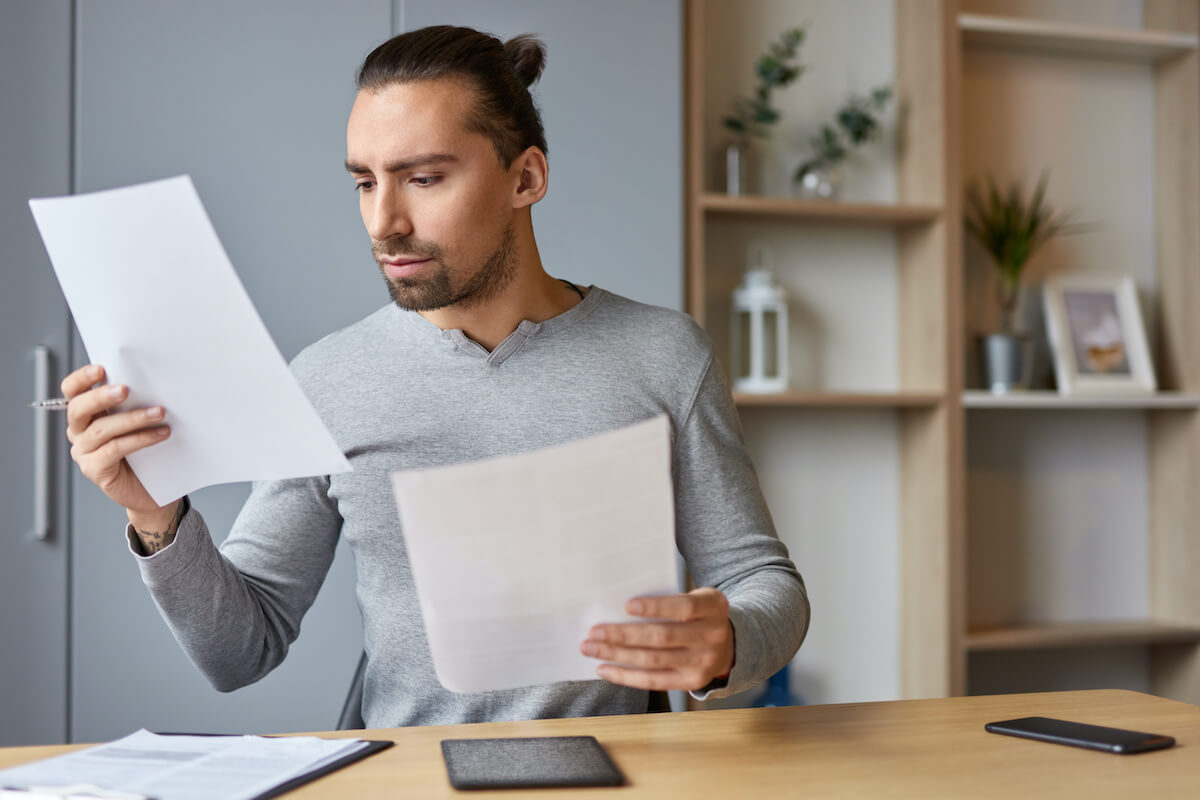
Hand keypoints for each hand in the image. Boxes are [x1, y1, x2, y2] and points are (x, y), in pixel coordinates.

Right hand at [62, 364, 178, 529]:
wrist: (153, 489)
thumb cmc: (147, 450)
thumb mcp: (139, 420)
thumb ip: (134, 401)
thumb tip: (152, 379)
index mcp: (86, 413)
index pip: (72, 392)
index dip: (81, 379)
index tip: (101, 369)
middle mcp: (78, 431)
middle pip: (78, 409)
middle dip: (101, 396)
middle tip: (126, 389)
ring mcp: (84, 452)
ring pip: (101, 429)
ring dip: (132, 418)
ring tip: (159, 412)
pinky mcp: (95, 469)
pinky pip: (115, 449)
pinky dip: (140, 439)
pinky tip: (161, 434)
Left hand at [581, 587, 733, 691]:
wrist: (730, 643)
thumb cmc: (700, 615)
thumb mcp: (697, 598)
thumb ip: (669, 599)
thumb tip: (620, 607)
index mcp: (713, 607)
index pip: (684, 607)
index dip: (655, 607)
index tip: (627, 605)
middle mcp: (712, 636)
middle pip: (662, 637)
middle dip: (623, 635)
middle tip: (594, 632)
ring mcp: (703, 662)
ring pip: (653, 661)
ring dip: (617, 655)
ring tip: (592, 649)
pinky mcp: (692, 682)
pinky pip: (654, 681)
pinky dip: (626, 676)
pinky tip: (606, 669)